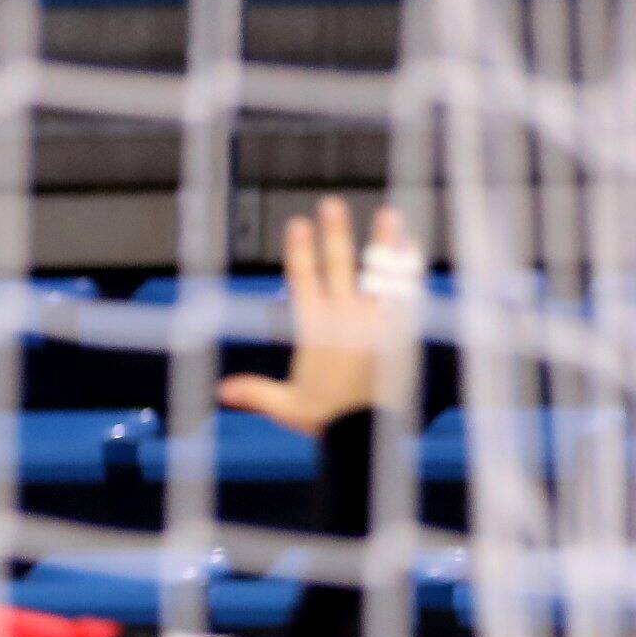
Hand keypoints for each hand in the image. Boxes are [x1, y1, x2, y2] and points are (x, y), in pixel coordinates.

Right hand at [216, 196, 417, 436]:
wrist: (365, 432)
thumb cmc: (326, 418)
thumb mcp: (286, 406)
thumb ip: (256, 392)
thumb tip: (222, 390)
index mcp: (315, 329)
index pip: (303, 281)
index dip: (300, 251)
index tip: (297, 224)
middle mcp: (345, 318)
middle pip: (338, 267)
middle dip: (334, 234)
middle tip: (332, 204)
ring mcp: (375, 322)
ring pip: (379, 275)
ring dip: (383, 243)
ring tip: (389, 214)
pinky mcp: (400, 331)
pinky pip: (407, 294)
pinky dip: (409, 271)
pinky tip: (413, 247)